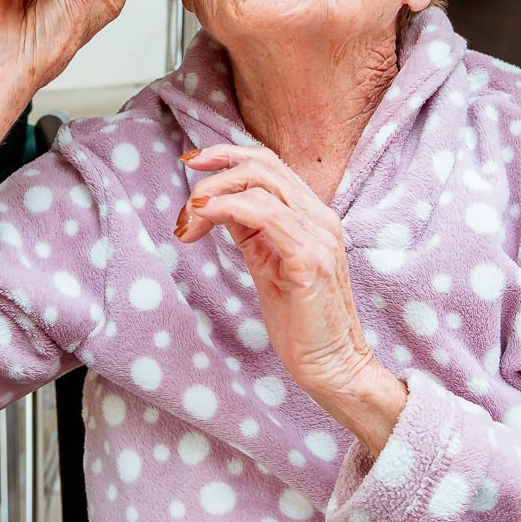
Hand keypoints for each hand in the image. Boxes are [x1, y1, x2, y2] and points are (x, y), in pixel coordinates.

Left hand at [176, 143, 407, 451]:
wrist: (334, 366)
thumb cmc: (301, 322)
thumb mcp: (267, 264)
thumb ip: (249, 230)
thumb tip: (215, 204)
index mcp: (312, 215)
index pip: (269, 163)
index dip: (227, 154)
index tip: (191, 162)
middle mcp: (320, 217)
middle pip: (262, 165)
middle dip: (214, 173)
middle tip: (186, 203)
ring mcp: (319, 235)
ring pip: (260, 184)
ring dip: (213, 194)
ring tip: (189, 219)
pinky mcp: (311, 259)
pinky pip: (267, 215)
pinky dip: (229, 209)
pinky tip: (204, 219)